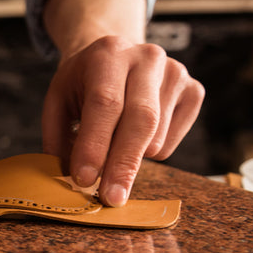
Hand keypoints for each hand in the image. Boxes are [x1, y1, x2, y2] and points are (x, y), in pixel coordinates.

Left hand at [41, 35, 204, 205]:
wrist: (115, 56)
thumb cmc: (83, 85)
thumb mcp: (58, 102)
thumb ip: (60, 139)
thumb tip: (72, 181)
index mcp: (108, 54)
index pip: (105, 103)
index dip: (95, 145)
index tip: (85, 179)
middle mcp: (147, 58)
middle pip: (141, 119)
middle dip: (123, 165)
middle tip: (110, 198)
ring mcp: (176, 72)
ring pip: (156, 136)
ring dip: (130, 158)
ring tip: (111, 145)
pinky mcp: (194, 91)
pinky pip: (172, 141)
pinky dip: (150, 152)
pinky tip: (136, 135)